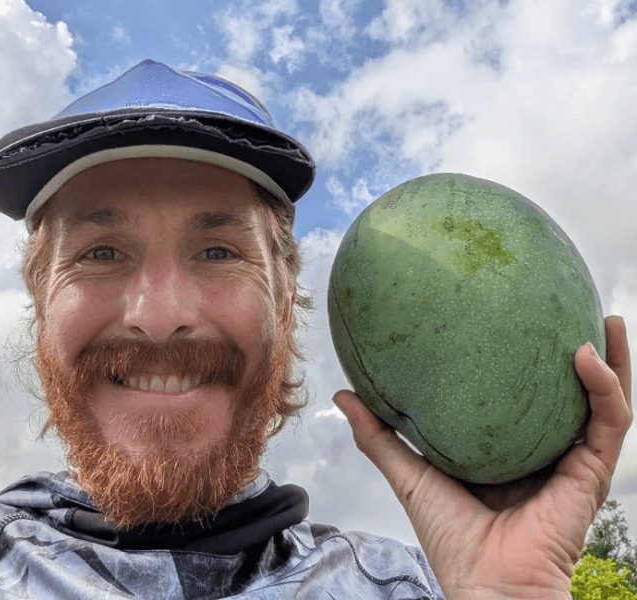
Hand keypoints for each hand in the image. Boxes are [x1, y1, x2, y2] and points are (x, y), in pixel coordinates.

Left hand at [333, 315, 631, 599]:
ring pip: (602, 400)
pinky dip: (605, 386)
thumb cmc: (450, 537)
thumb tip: (343, 394)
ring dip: (610, 359)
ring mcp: (572, 460)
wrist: (486, 583)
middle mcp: (544, 450)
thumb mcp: (409, 472)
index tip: (512, 319)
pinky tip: (587, 354)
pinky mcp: (591, 472)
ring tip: (602, 317)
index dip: (524, 362)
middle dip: (578, 352)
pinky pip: (609, 421)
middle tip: (568, 306)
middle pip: (568, 392)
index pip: (523, 397)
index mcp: (509, 450)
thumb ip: (379, 434)